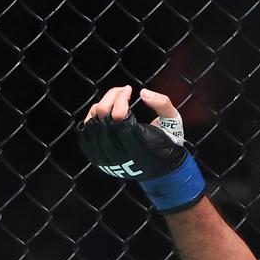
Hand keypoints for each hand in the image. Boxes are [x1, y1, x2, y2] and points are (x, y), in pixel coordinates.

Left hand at [79, 86, 204, 211]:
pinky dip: (92, 119)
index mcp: (140, 147)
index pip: (119, 117)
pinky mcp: (97, 159)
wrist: (161, 169)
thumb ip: (162, 103)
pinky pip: (86, 135)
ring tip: (113, 100)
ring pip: (92, 125)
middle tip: (121, 90)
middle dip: (111, 98)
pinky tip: (103, 112)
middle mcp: (119, 155)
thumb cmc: (167, 142)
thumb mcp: (173, 121)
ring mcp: (105, 159)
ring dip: (101, 106)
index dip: (121, 99)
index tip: (129, 90)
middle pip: (104, 119)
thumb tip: (143, 93)